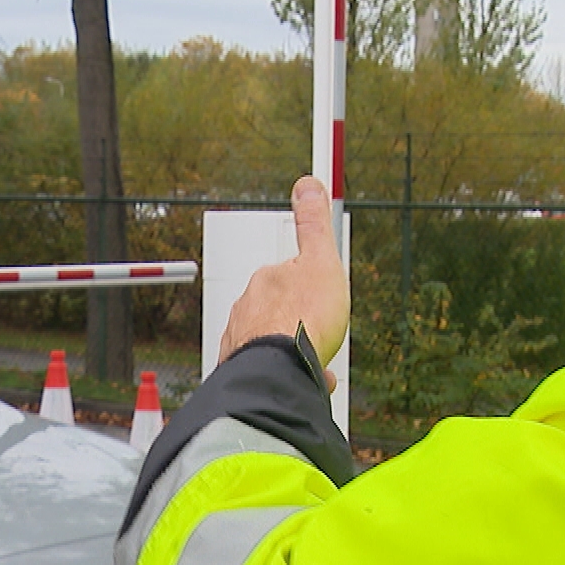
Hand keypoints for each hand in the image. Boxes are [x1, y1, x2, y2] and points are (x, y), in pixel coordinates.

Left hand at [219, 176, 346, 390]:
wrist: (279, 371)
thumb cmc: (302, 320)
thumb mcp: (322, 262)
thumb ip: (314, 225)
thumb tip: (307, 185)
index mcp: (267, 279)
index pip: (290, 277)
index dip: (311, 290)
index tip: (322, 303)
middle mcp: (248, 305)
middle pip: (279, 309)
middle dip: (300, 321)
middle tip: (322, 333)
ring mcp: (241, 337)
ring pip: (271, 339)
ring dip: (293, 348)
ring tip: (315, 361)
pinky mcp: (241, 368)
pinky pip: (267, 367)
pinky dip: (284, 371)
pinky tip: (305, 379)